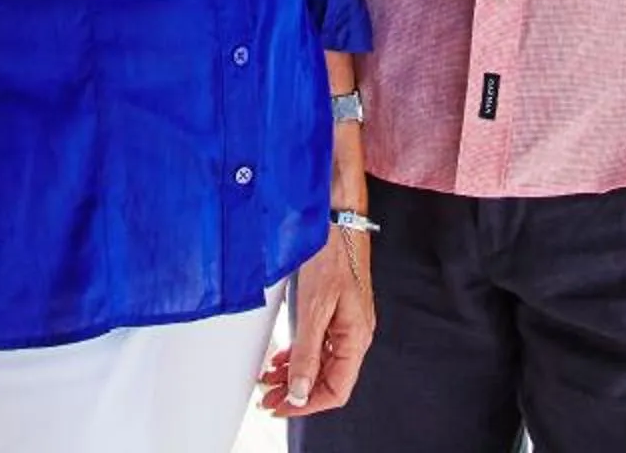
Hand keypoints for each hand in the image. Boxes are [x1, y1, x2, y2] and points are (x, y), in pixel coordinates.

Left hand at [258, 223, 374, 417]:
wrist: (336, 219)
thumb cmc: (333, 255)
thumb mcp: (314, 308)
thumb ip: (307, 351)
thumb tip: (300, 390)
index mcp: (356, 338)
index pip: (336, 389)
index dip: (308, 404)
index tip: (282, 406)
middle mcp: (355, 335)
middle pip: (327, 379)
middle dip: (297, 392)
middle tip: (268, 397)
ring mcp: (346, 324)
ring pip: (321, 363)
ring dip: (295, 374)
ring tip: (270, 380)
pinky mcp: (336, 312)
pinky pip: (318, 344)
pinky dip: (299, 355)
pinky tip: (282, 358)